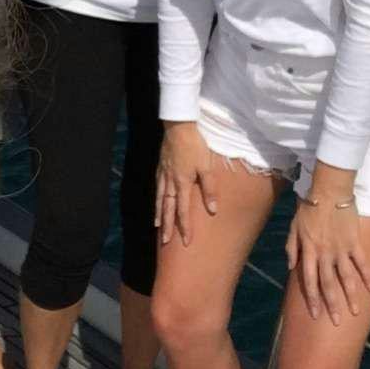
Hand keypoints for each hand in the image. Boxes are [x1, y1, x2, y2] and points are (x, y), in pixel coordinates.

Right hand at [155, 123, 217, 246]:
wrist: (179, 126)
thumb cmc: (195, 145)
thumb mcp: (206, 166)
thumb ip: (209, 188)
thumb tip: (213, 209)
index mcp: (182, 183)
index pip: (182, 211)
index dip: (185, 227)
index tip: (187, 241)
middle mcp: (170, 182)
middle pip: (167, 209)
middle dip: (167, 227)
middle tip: (165, 242)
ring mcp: (163, 175)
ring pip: (160, 200)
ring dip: (159, 214)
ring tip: (157, 226)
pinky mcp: (160, 167)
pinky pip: (157, 188)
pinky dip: (156, 199)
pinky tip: (157, 202)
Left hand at [285, 196, 369, 324]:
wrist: (329, 190)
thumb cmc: (309, 207)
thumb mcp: (294, 227)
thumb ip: (292, 248)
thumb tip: (291, 266)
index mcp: (309, 251)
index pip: (309, 281)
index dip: (312, 299)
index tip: (316, 314)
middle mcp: (325, 254)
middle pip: (328, 284)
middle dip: (332, 305)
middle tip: (336, 322)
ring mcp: (341, 249)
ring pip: (346, 278)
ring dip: (351, 296)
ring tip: (355, 312)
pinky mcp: (354, 242)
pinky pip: (361, 262)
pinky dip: (367, 276)